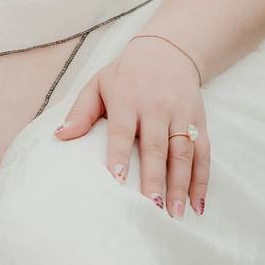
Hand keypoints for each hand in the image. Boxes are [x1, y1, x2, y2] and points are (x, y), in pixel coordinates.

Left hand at [52, 34, 208, 218]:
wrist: (168, 51)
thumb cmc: (125, 75)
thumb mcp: (98, 84)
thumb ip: (81, 112)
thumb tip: (60, 136)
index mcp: (127, 99)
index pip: (122, 130)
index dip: (120, 154)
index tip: (118, 179)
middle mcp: (156, 108)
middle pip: (156, 146)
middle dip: (155, 178)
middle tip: (151, 207)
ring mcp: (181, 115)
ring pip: (183, 153)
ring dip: (181, 185)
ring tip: (175, 214)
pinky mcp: (200, 121)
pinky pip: (203, 153)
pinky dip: (202, 180)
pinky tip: (198, 204)